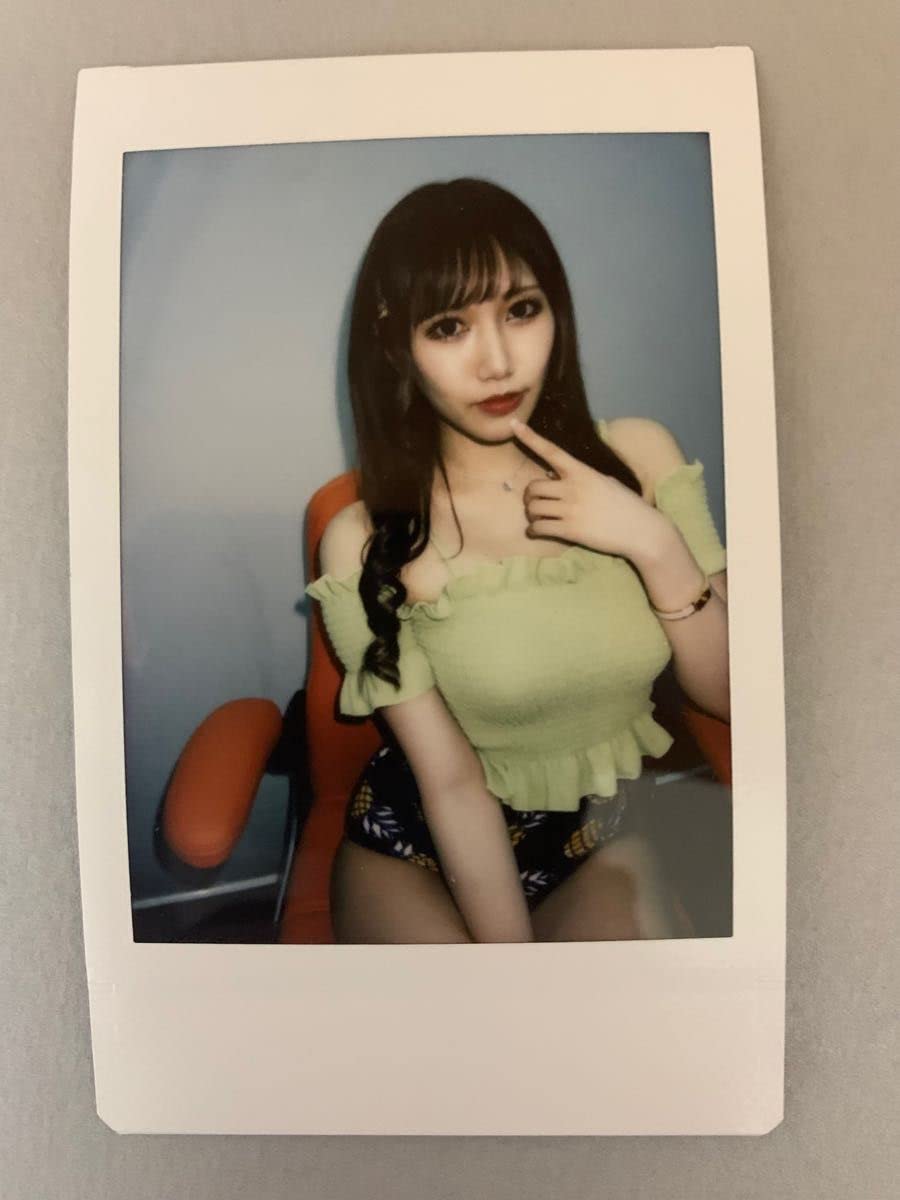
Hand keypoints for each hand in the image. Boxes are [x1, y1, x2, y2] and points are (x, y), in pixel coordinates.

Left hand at [510, 417, 667, 562]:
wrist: (642, 530)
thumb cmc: (626, 505)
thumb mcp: (605, 482)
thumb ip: (580, 478)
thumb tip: (555, 477)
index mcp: (582, 472)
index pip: (551, 450)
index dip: (530, 437)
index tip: (513, 424)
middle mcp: (573, 488)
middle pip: (533, 487)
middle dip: (530, 497)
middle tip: (535, 503)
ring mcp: (571, 509)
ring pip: (533, 508)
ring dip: (531, 514)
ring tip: (538, 518)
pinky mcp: (570, 531)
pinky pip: (538, 528)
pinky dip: (533, 530)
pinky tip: (537, 531)